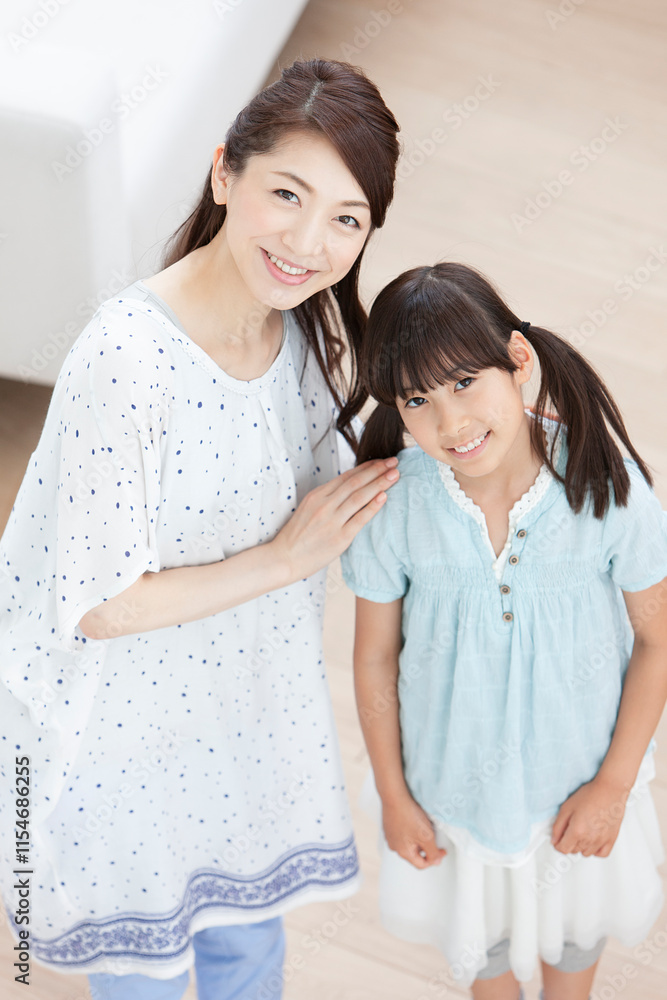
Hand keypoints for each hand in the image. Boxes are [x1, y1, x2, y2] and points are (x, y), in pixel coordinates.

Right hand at [270, 458, 398, 580]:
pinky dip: (373, 506)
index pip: (347, 476)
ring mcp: (332, 521)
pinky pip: (360, 519)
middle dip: (377, 470)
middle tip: (394, 461)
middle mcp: (324, 504)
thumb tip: (351, 489)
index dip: (366, 467)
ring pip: (359, 497)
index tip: (381, 461)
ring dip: (380, 483)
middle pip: (355, 482)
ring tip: (395, 474)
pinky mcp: (339, 538)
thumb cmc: (297, 535)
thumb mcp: (308, 508)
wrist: (284, 558)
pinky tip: (384, 496)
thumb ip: (327, 498)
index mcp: (317, 495)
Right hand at [382, 793, 446, 868]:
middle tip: (433, 837)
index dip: (435, 859)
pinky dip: (410, 830)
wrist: (394, 796)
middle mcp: (394, 846)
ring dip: (418, 838)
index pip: (421, 864)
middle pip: (415, 853)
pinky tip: (414, 820)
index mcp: (403, 852)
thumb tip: (436, 862)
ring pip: (408, 842)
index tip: (442, 850)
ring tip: (424, 826)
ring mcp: (390, 836)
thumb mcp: (427, 837)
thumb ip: (433, 853)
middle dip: (426, 847)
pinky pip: (402, 833)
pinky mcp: (389, 826)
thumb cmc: (408, 815)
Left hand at [550, 775, 630, 857]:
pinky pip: (601, 854)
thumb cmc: (590, 795)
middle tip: (569, 830)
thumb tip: (554, 838)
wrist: (609, 790)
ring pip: (586, 853)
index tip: (557, 840)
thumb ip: (558, 825)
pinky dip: (595, 850)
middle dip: (568, 842)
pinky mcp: (611, 839)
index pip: (563, 849)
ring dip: (581, 846)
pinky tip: (592, 840)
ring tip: (581, 832)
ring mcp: (601, 841)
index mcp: (577, 831)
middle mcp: (590, 839)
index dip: (557, 844)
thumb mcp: (567, 807)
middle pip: (574, 851)